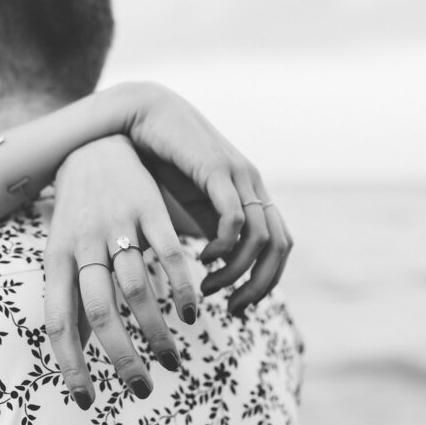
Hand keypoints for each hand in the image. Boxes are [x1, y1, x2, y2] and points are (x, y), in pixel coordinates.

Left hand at [44, 136, 198, 408]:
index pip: (59, 322)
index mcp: (56, 260)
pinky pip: (169, 256)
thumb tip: (77, 356)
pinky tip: (191, 315)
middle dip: (121, 357)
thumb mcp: (63, 256)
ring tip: (169, 361)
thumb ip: (73, 300)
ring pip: (135, 288)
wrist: (94, 148)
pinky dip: (182, 288)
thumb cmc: (77, 217)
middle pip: (99, 310)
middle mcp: (84, 244)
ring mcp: (117, 226)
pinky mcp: (150, 210)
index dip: (71, 365)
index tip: (87, 401)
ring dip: (155, 331)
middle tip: (141, 389)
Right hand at [120, 82, 292, 312]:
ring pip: (260, 237)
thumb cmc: (164, 161)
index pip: (280, 246)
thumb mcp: (193, 205)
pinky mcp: (217, 170)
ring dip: (236, 271)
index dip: (266, 281)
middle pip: (280, 246)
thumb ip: (209, 233)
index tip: (238, 307)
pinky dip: (223, 246)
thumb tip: (221, 269)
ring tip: (207, 286)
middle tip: (233, 309)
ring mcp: (239, 175)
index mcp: (251, 194)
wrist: (145, 114)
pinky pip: (235, 217)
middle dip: (260, 285)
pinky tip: (200, 257)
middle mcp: (253, 185)